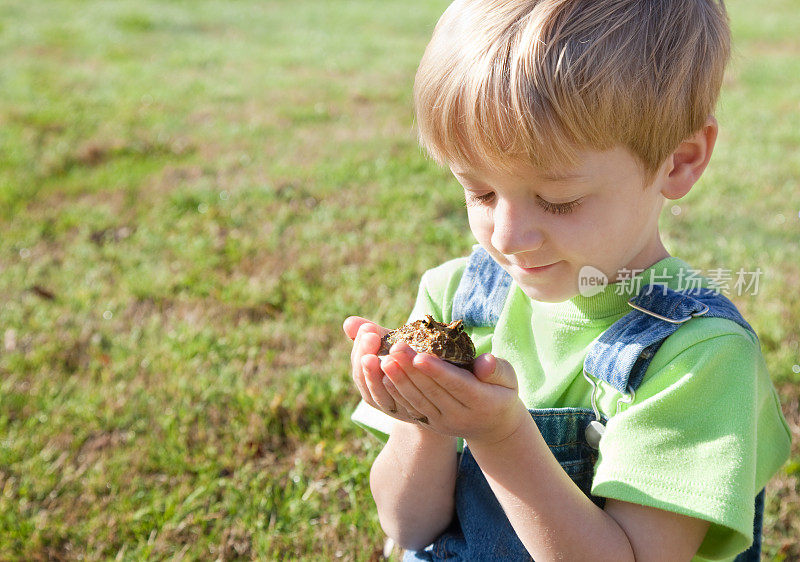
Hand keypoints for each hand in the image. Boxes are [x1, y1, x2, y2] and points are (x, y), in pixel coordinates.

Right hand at [343, 316, 433, 425]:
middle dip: (367, 359)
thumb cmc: (412, 361)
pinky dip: (402, 389)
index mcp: (370, 382)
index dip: (360, 348)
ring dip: (381, 376)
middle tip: (372, 337)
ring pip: (381, 396)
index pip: (358, 366)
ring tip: (384, 357)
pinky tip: (405, 372)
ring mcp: (395, 410)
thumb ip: (373, 335)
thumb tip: (348, 323)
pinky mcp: (416, 416)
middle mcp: (379, 400)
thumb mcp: (393, 346)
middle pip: (366, 383)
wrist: (442, 391)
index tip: (367, 328)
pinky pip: (405, 405)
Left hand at [378, 341, 527, 444]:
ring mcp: (443, 423)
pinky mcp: (431, 424)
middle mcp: (460, 416)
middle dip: (411, 369)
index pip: (456, 384)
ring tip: (383, 359)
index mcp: (482, 402)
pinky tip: (382, 376)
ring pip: (418, 400)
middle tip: (394, 348)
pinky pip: (411, 408)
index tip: (419, 355)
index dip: (437, 371)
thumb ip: (498, 369)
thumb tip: (484, 363)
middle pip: (432, 391)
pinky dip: (396, 392)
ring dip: (399, 380)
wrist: (493, 427)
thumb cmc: (501, 392)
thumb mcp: (509, 379)